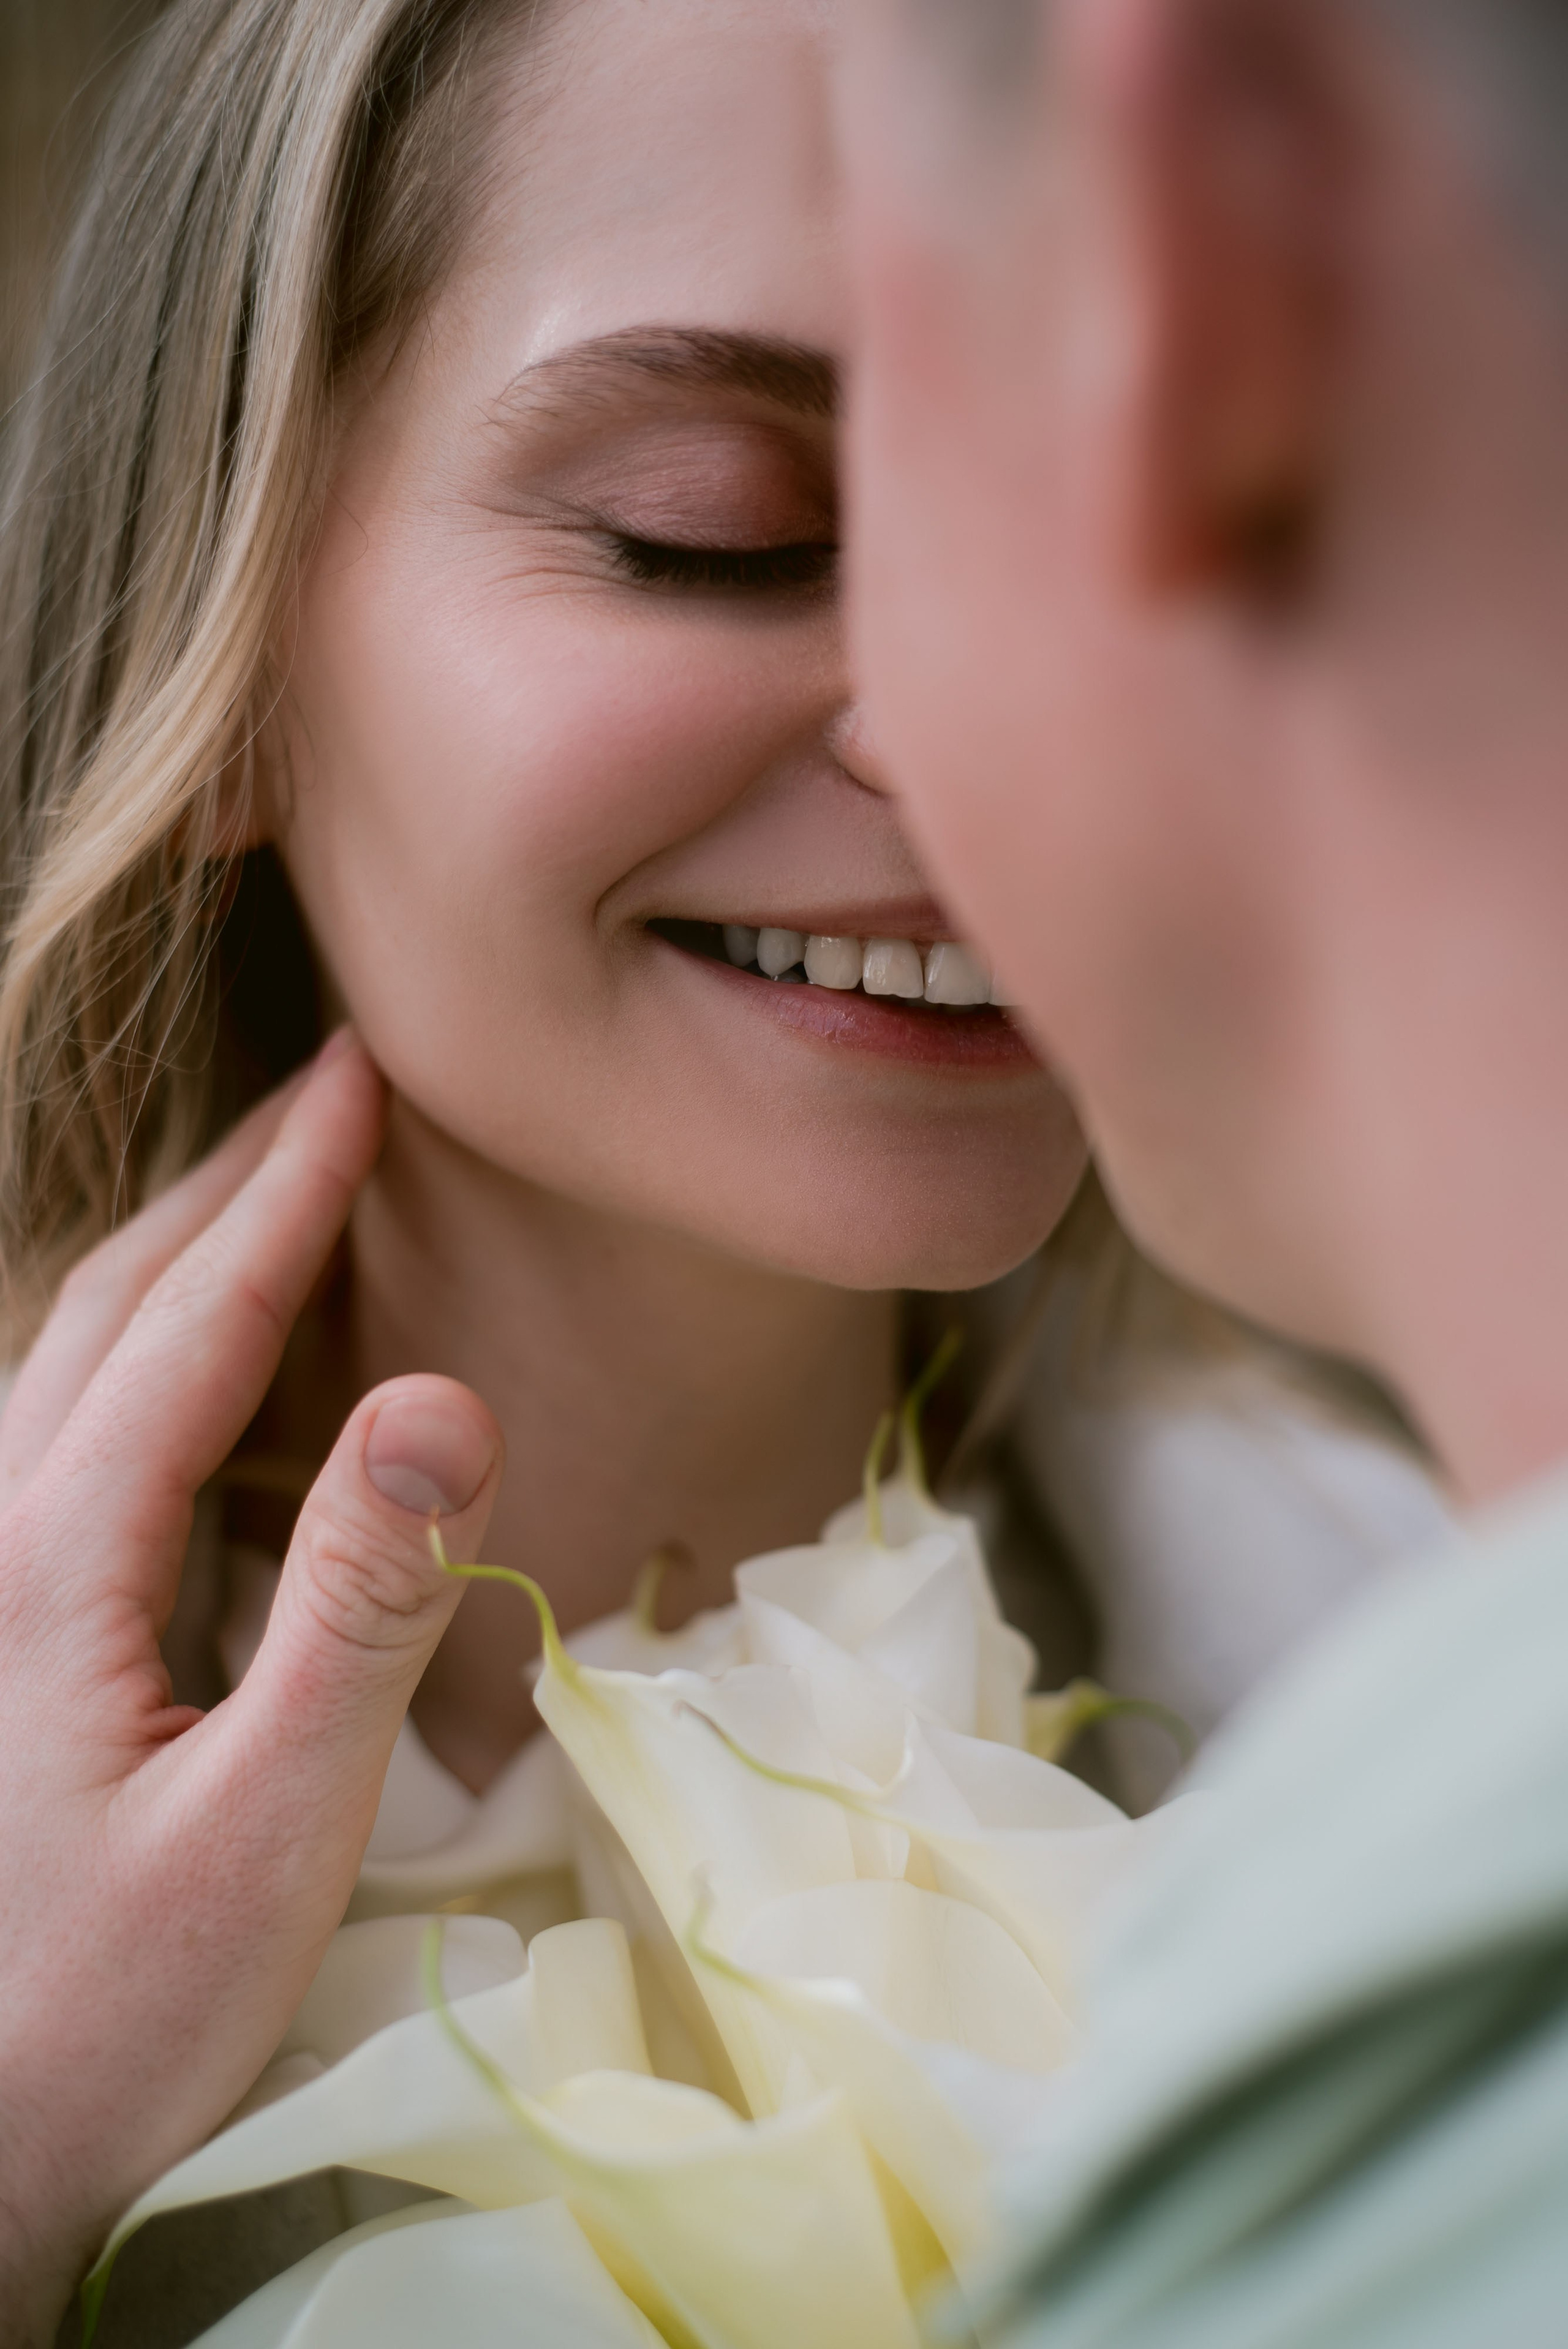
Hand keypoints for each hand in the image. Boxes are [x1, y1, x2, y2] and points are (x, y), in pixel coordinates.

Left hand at [0, 1035, 503, 2344]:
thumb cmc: (112, 2017)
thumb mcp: (264, 1830)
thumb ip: (355, 1613)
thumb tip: (442, 1396)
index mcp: (56, 1564)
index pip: (191, 1326)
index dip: (287, 1191)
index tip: (364, 1076)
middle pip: (112, 1308)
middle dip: (230, 1181)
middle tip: (331, 1082)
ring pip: (70, 1357)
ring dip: (179, 1250)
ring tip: (272, 1184)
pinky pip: (64, 1431)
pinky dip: (144, 1344)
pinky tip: (191, 1367)